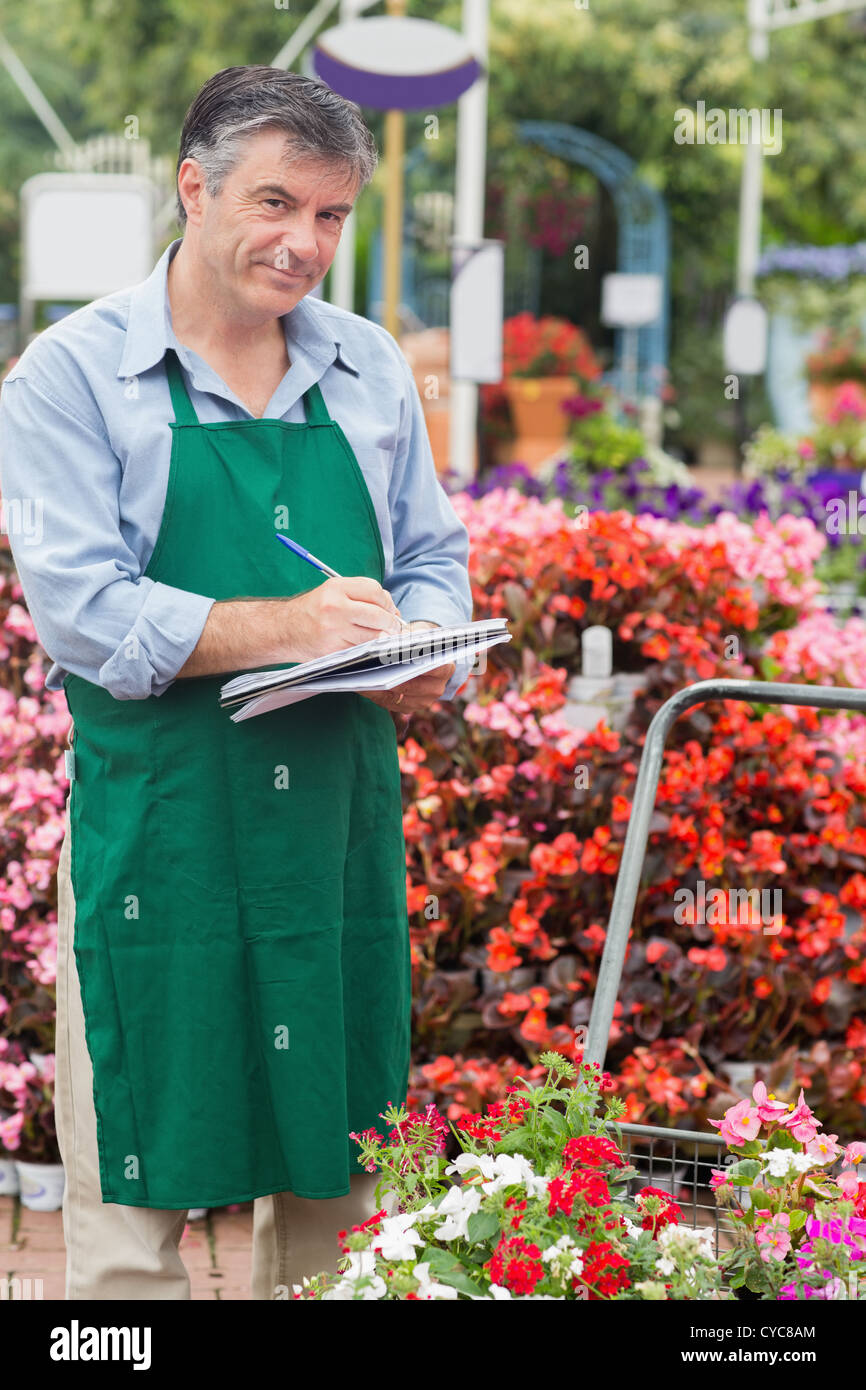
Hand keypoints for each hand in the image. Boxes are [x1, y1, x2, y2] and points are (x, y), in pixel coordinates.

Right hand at [286, 576, 402, 661]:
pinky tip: (367, 645)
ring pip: (374, 636)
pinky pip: (362, 650)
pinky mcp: (333, 650)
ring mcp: (334, 630)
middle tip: (394, 627)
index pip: (375, 591)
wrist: (283, 630)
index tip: (390, 610)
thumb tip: (392, 610)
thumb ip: (361, 595)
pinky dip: (369, 649)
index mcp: (336, 588)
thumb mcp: (332, 592)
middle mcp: (335, 607)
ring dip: (383, 638)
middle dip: (391, 623)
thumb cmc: (313, 611)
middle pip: (378, 615)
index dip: (388, 602)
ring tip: (382, 637)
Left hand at [361, 620, 454, 719]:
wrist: (421, 658)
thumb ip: (412, 635)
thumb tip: (398, 639)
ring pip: (397, 697)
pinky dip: (374, 694)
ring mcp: (422, 702)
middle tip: (371, 668)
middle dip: (390, 677)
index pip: (434, 667)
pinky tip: (361, 684)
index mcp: (445, 668)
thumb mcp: (419, 633)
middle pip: (411, 686)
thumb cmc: (419, 643)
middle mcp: (437, 689)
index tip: (398, 656)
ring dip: (378, 688)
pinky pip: (388, 703)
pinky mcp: (407, 709)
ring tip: (362, 677)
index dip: (416, 662)